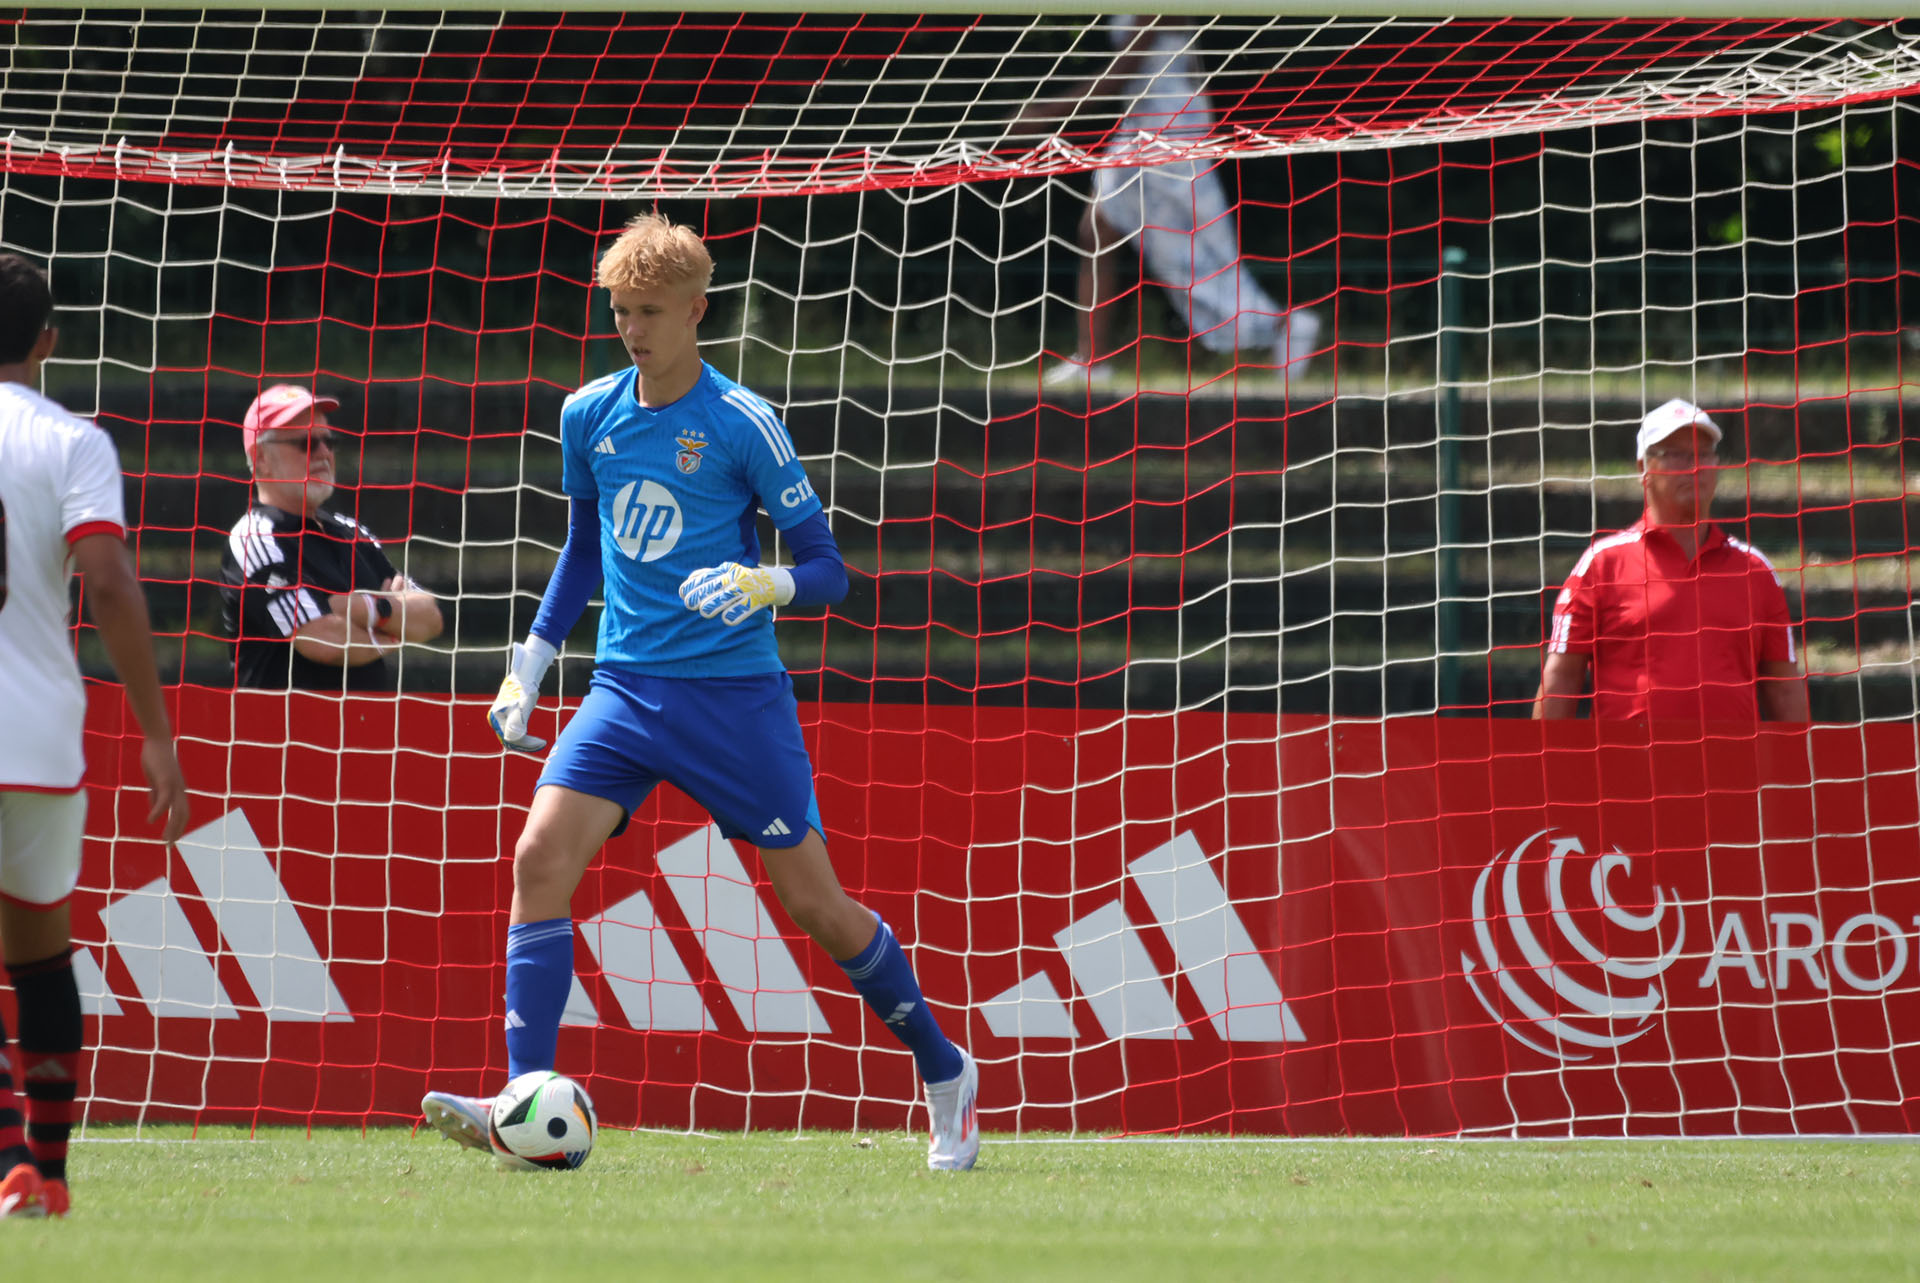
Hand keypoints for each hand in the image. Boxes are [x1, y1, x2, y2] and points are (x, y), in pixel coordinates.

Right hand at [140, 737, 189, 844]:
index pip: (183, 812)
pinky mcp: (165, 779)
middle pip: (184, 814)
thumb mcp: (156, 780)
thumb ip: (156, 794)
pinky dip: (158, 811)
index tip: (172, 839)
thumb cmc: (156, 758)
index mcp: (178, 789)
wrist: (157, 740)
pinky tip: (151, 821)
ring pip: (177, 810)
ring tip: (165, 840)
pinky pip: (164, 799)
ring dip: (172, 826)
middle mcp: (180, 789)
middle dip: (178, 830)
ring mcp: (174, 784)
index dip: (179, 826)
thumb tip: (156, 811)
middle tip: (170, 845)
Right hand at [488, 641, 550, 752]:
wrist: (525, 676)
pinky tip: (535, 736)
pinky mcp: (507, 716)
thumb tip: (513, 738)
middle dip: (526, 744)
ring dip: (525, 742)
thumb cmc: (525, 690)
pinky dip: (524, 736)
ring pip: (512, 736)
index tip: (543, 742)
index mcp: (497, 718)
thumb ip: (517, 723)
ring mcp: (501, 718)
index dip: (527, 744)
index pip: (512, 739)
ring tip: (539, 742)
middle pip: (510, 739)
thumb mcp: (523, 706)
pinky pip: (514, 731)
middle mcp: (496, 719)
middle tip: (542, 743)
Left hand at [677, 562, 792, 626]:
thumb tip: (691, 578)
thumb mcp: (729, 573)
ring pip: (730, 595)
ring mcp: (748, 587)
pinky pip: (747, 606)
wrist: (776, 582)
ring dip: (716, 603)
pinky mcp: (759, 598)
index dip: (694, 584)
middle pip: (717, 584)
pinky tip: (727, 620)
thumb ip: (711, 575)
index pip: (708, 575)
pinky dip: (737, 613)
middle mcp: (737, 576)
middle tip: (689, 604)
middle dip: (702, 594)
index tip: (683, 593)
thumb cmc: (746, 580)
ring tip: (705, 612)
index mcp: (727, 569)